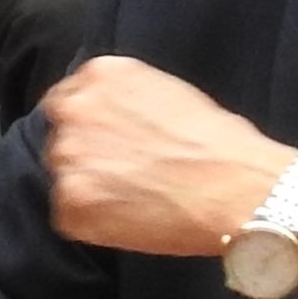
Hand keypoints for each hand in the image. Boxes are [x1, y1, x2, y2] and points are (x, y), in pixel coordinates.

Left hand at [38, 54, 297, 262]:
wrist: (236, 187)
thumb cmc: (218, 141)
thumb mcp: (168, 91)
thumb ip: (124, 99)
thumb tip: (110, 120)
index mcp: (100, 74)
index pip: (68, 98)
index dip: (88, 125)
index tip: (106, 142)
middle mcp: (76, 109)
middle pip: (61, 136)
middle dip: (86, 155)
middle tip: (124, 175)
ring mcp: (69, 157)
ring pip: (64, 177)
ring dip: (89, 188)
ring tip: (134, 198)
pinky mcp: (71, 203)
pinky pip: (72, 217)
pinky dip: (96, 224)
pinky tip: (133, 219)